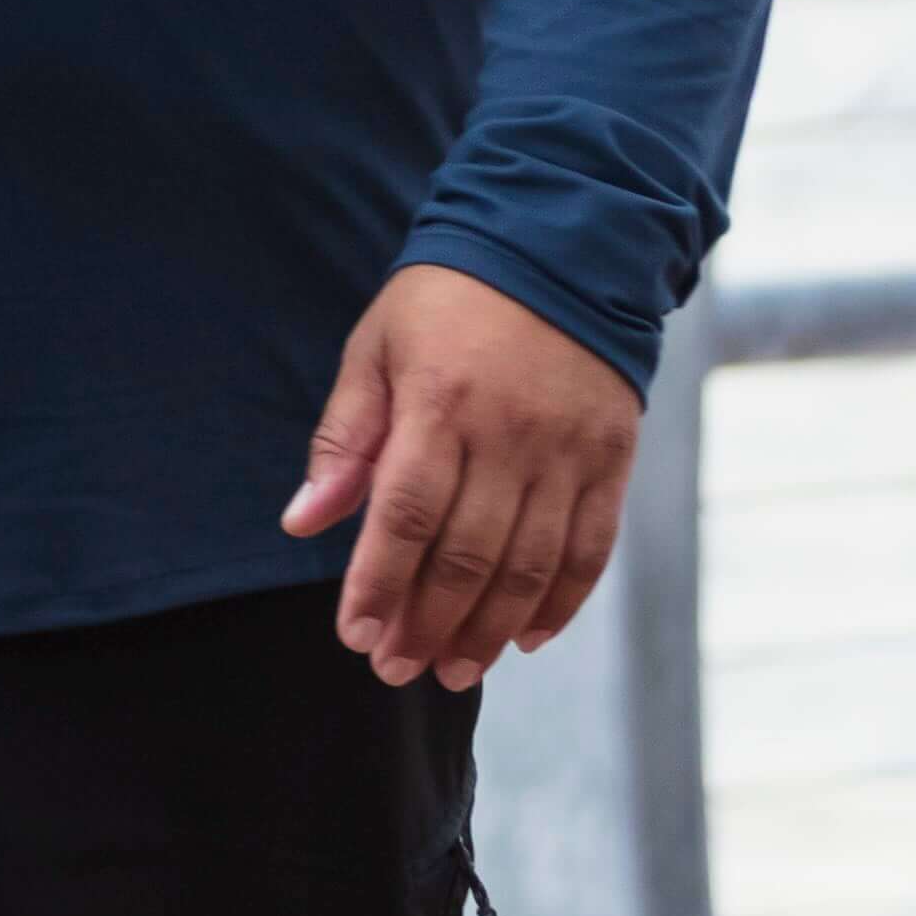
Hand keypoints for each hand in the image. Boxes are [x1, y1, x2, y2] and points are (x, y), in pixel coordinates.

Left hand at [287, 262, 645, 685]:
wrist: (563, 244)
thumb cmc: (448, 302)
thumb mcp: (376, 348)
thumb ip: (345, 439)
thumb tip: (303, 521)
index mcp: (439, 403)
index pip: (404, 516)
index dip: (378, 585)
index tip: (355, 635)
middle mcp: (508, 434)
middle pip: (468, 555)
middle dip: (427, 624)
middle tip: (397, 669)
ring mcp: (567, 451)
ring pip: (529, 566)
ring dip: (489, 630)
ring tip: (454, 671)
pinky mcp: (613, 459)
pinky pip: (591, 549)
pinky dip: (561, 602)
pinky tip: (526, 639)